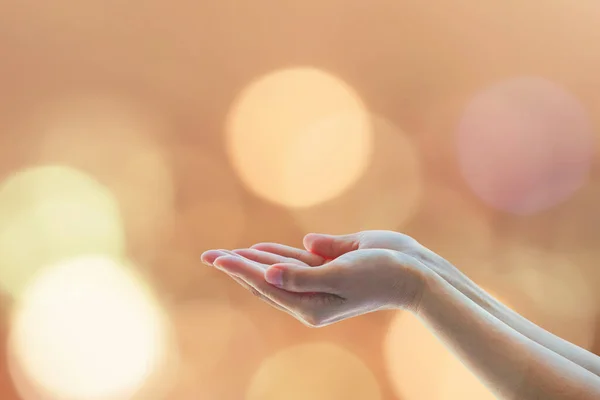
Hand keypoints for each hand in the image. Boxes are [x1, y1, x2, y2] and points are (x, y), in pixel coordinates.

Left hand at [201, 243, 427, 327]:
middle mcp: (310, 297)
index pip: (266, 283)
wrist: (415, 274)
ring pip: (277, 271)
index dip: (239, 269)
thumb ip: (303, 276)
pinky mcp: (328, 270)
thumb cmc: (381, 273)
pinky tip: (259, 249)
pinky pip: (295, 263)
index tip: (216, 257)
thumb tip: (269, 273)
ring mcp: (319, 284)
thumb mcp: (341, 274)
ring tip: (227, 254)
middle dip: (237, 267)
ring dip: (252, 261)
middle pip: (265, 280)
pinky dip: (276, 256)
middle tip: (208, 255)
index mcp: (310, 304)